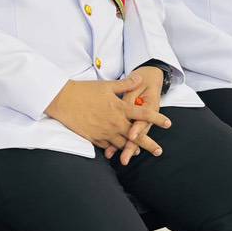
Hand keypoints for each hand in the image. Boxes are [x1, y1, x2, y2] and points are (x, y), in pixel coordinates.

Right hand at [46, 77, 170, 159]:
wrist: (63, 100)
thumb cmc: (84, 90)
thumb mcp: (107, 85)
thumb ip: (125, 84)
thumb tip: (139, 78)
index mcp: (120, 108)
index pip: (143, 114)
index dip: (157, 119)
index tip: (168, 124)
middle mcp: (115, 122)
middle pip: (136, 136)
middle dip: (149, 144)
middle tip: (159, 151)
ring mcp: (104, 132)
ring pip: (122, 144)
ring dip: (131, 148)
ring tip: (138, 152)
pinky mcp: (94, 138)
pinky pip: (107, 146)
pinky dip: (113, 148)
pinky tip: (116, 150)